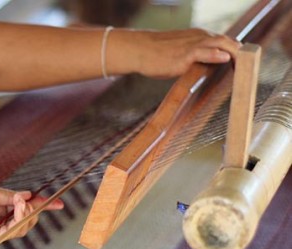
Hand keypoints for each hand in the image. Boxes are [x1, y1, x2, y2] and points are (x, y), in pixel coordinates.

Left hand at [0, 182, 62, 245]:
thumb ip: (8, 196)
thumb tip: (27, 196)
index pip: (24, 205)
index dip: (41, 204)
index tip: (57, 202)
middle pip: (27, 217)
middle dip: (35, 209)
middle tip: (33, 201)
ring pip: (22, 226)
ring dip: (27, 214)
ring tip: (21, 204)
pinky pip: (12, 232)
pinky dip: (19, 220)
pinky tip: (17, 208)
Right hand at [109, 28, 240, 78]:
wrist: (140, 50)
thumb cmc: (157, 55)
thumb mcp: (180, 54)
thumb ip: (195, 59)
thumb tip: (203, 70)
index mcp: (199, 38)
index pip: (224, 42)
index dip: (236, 51)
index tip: (244, 62)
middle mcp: (199, 37)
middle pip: (227, 41)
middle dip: (240, 52)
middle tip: (250, 64)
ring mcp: (192, 44)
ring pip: (220, 43)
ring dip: (235, 52)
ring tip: (245, 62)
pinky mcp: (184, 54)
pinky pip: (205, 52)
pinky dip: (216, 55)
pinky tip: (226, 59)